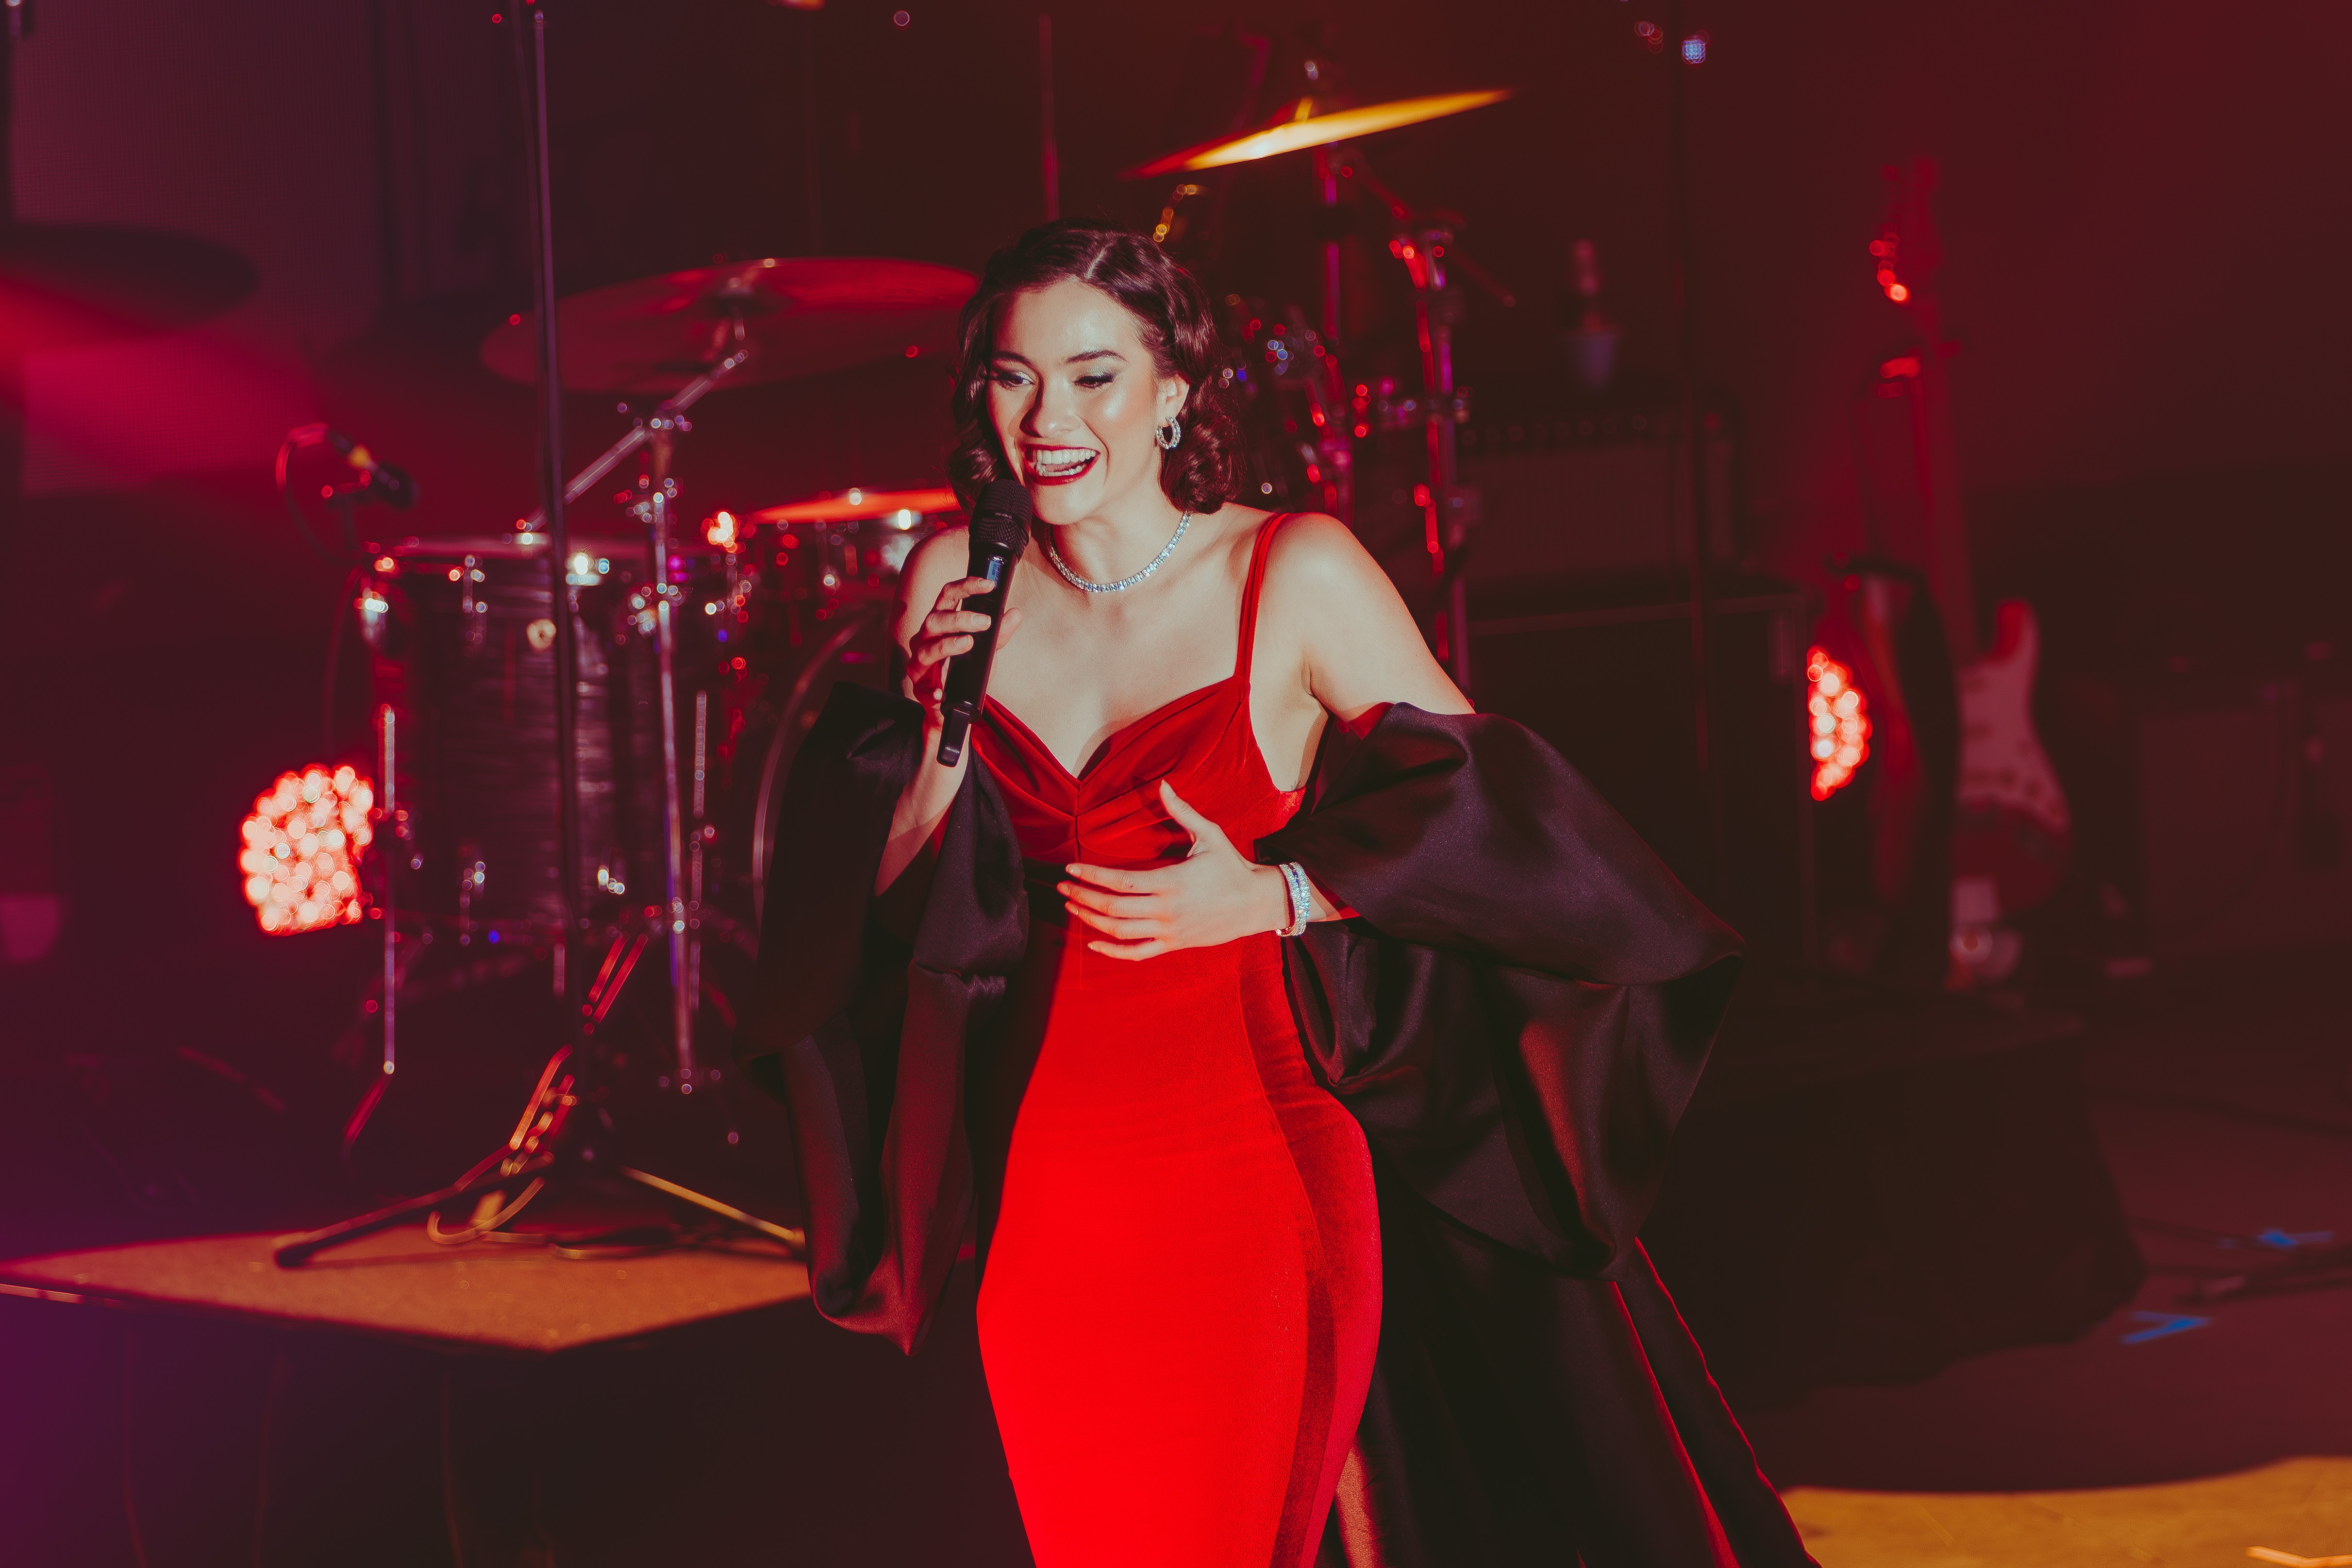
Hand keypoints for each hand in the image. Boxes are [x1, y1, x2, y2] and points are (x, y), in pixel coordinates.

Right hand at [905, 575, 1022, 734]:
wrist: (952, 707)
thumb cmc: (964, 672)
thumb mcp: (985, 652)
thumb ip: (999, 634)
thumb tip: (1015, 613)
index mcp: (940, 624)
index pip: (947, 597)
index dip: (966, 587)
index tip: (989, 584)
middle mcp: (925, 640)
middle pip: (934, 620)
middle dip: (960, 618)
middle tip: (985, 621)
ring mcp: (919, 664)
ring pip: (927, 649)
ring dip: (948, 644)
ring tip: (968, 642)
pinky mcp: (920, 689)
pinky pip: (923, 688)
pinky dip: (932, 690)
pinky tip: (941, 691)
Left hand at [1059, 780, 1292, 960]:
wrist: (1256, 903)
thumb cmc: (1231, 866)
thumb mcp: (1210, 835)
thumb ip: (1182, 812)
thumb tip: (1163, 785)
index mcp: (1172, 882)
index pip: (1121, 881)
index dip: (1091, 877)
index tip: (1070, 870)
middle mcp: (1167, 909)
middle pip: (1114, 908)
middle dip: (1083, 898)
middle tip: (1062, 889)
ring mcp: (1169, 930)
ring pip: (1120, 932)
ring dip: (1091, 920)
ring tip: (1072, 907)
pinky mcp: (1173, 944)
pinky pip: (1137, 953)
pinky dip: (1113, 951)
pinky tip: (1094, 943)